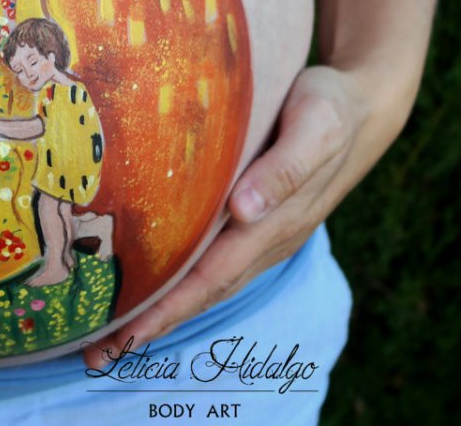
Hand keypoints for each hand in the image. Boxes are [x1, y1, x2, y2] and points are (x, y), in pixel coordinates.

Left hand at [83, 65, 398, 367]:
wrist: (361, 108)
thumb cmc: (331, 111)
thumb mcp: (317, 128)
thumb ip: (286, 168)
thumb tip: (245, 209)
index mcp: (276, 223)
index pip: (213, 276)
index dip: (171, 307)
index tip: (131, 333)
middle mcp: (266, 240)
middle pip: (203, 292)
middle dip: (154, 324)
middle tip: (99, 352)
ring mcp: (261, 236)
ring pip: (205, 283)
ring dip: (162, 311)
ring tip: (111, 335)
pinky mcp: (254, 223)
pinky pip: (210, 262)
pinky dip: (178, 283)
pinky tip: (148, 286)